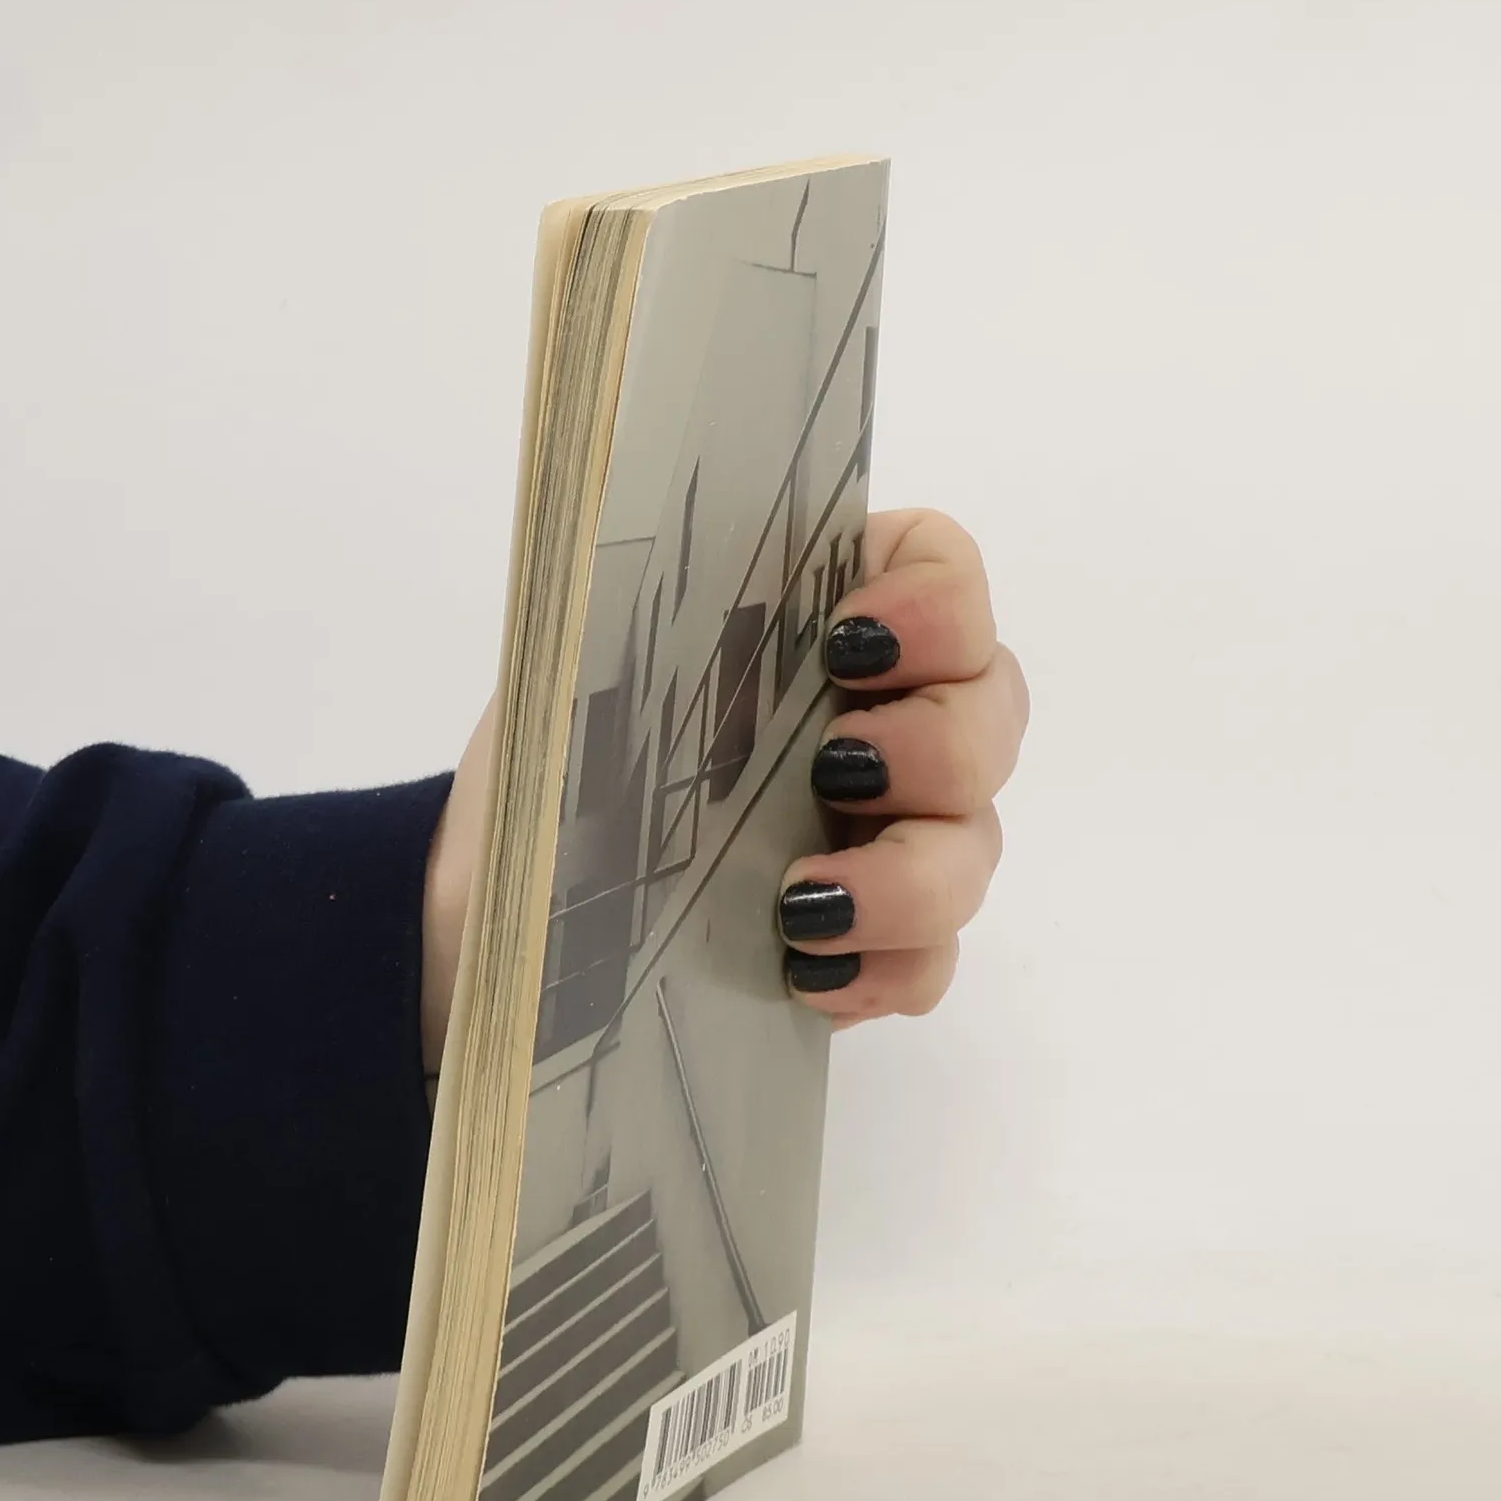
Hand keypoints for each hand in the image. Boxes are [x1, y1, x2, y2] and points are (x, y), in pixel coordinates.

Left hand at [420, 506, 1026, 1063]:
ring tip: (801, 906)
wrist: (508, 911)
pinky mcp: (872, 944)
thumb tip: (657, 525)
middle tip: (835, 769)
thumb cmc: (554, 767)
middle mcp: (885, 722)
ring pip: (976, 848)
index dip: (935, 602)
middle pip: (992, 712)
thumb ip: (646, 596)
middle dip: (934, 745)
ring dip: (908, 880)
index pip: (944, 574)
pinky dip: (888, 970)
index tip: (851, 641)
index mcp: (822, 629)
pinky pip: (934, 961)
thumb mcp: (579, 666)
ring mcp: (892, 839)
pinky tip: (808, 975)